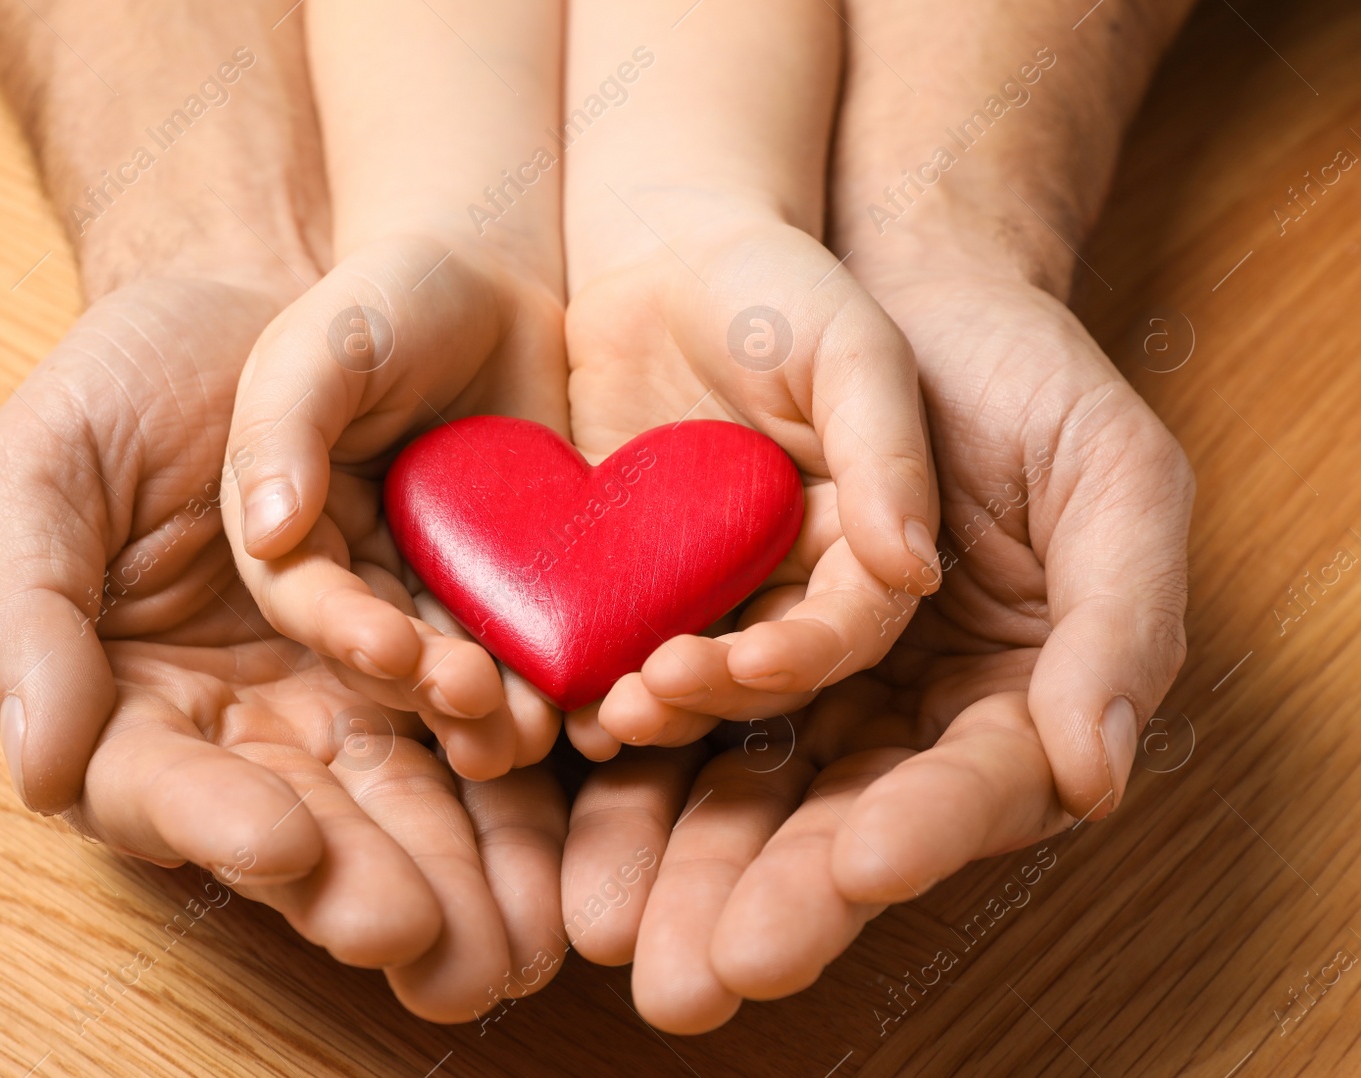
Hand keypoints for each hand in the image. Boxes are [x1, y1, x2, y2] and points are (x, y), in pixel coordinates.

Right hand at [0, 278, 568, 1020]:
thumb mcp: (46, 461)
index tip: (285, 846)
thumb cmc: (141, 372)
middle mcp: (251, 714)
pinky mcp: (447, 640)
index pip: (163, 792)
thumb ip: (24, 606)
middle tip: (428, 937)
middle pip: (305, 824)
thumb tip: (42, 766)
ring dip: (463, 833)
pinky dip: (521, 737)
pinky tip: (559, 750)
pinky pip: (485, 706)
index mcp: (135, 696)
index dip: (218, 828)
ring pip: (409, 783)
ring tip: (512, 860)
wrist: (287, 295)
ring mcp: (355, 685)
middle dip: (367, 881)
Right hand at [220, 236, 568, 780]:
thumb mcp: (325, 343)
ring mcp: (434, 581)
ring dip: (484, 708)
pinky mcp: (508, 584)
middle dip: (424, 684)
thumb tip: (266, 531)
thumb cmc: (390, 297)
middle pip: (380, 652)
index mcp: (290, 522)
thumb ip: (285, 425)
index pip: (304, 595)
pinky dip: (547, 676)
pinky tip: (580, 703)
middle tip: (477, 702)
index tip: (395, 649)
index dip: (343, 630)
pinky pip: (523, 641)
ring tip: (529, 732)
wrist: (495, 283)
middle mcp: (356, 568)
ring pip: (451, 664)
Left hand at [559, 265, 1191, 1032]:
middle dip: (773, 897)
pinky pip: (670, 709)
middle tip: (703, 974)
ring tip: (612, 914)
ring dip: (676, 850)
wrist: (879, 284)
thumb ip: (1119, 620)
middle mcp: (902, 713)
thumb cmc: (1014, 372)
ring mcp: (802, 684)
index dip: (920, 833)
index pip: (971, 790)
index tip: (859, 868)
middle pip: (840, 825)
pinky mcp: (713, 634)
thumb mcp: (1109, 473)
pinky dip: (629, 744)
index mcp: (1013, 698)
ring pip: (741, 786)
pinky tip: (582, 768)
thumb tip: (1094, 772)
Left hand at [562, 213, 939, 757]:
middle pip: (761, 672)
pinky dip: (585, 674)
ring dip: (651, 708)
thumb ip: (888, 454)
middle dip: (712, 696)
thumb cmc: (773, 286)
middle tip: (649, 700)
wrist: (659, 251)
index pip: (847, 627)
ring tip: (603, 717)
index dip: (804, 657)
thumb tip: (918, 573)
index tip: (751, 664)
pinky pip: (607, 637)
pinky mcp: (620, 572)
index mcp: (856, 537)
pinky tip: (550, 698)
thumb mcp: (849, 350)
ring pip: (685, 675)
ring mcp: (700, 581)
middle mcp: (784, 576)